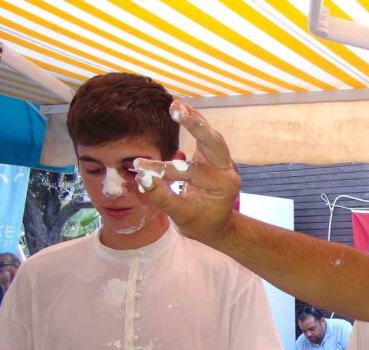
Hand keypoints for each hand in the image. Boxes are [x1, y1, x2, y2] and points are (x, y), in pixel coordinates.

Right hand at [132, 101, 239, 244]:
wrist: (217, 225)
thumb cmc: (199, 223)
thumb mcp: (180, 216)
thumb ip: (162, 197)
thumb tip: (142, 178)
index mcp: (223, 186)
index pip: (192, 173)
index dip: (164, 170)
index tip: (140, 166)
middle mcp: (228, 170)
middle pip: (213, 143)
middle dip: (195, 126)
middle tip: (176, 110)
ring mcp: (224, 162)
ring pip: (211, 136)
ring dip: (195, 120)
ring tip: (176, 105)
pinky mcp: (215, 157)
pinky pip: (207, 137)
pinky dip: (196, 123)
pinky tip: (182, 108)